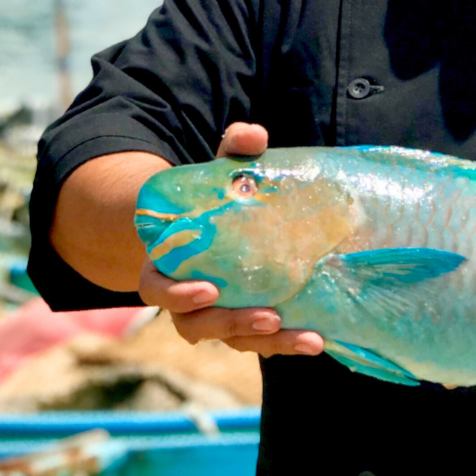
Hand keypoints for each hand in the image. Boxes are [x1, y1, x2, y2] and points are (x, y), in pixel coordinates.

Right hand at [137, 121, 323, 357]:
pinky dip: (288, 342)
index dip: (177, 295)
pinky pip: (262, 340)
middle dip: (232, 325)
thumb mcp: (221, 171)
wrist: (224, 222)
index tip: (209, 290)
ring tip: (307, 339)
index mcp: (166, 265)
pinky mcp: (247, 323)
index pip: (157, 289)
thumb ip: (234, 151)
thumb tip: (254, 134)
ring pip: (235, 340)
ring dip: (270, 342)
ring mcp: (217, 315)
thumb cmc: (215, 198)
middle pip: (197, 326)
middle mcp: (187, 299)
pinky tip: (318, 339)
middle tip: (269, 316)